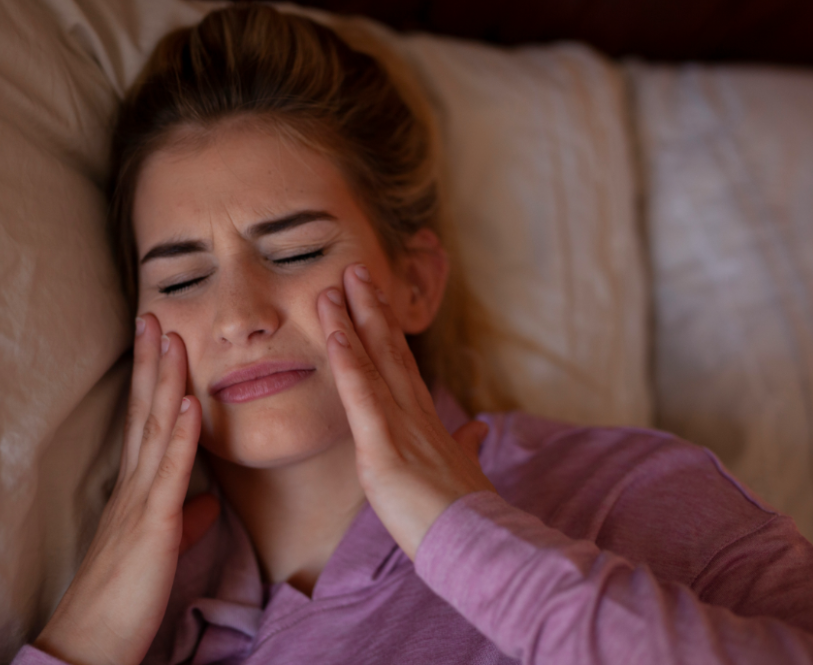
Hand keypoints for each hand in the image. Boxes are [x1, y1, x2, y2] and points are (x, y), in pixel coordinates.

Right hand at [34, 314, 214, 664]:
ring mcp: (139, 501)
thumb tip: (210, 503)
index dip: (153, 379)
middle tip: (156, 314)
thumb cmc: (126, 594)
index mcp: (137, 488)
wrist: (92, 641)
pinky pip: (169, 472)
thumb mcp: (162, 546)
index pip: (145, 420)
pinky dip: (182, 434)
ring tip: (173, 337)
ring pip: (156, 429)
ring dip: (166, 381)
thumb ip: (185, 518)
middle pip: (145, 411)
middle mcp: (133, 485)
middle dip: (152, 362)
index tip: (160, 339)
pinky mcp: (151, 525)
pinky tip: (191, 402)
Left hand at [316, 264, 495, 559]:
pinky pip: (362, 397)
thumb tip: (477, 427)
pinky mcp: (384, 449)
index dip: (386, 329)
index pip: (402, 365)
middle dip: (370, 308)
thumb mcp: (464, 470)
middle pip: (389, 350)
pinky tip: (336, 334)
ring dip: (353, 321)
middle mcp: (414, 414)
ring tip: (334, 285)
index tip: (374, 297)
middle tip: (353, 269)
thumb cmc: (466, 513)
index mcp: (426, 420)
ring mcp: (400, 427)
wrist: (476, 543)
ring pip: (373, 363)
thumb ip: (466, 443)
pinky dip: (348, 363)